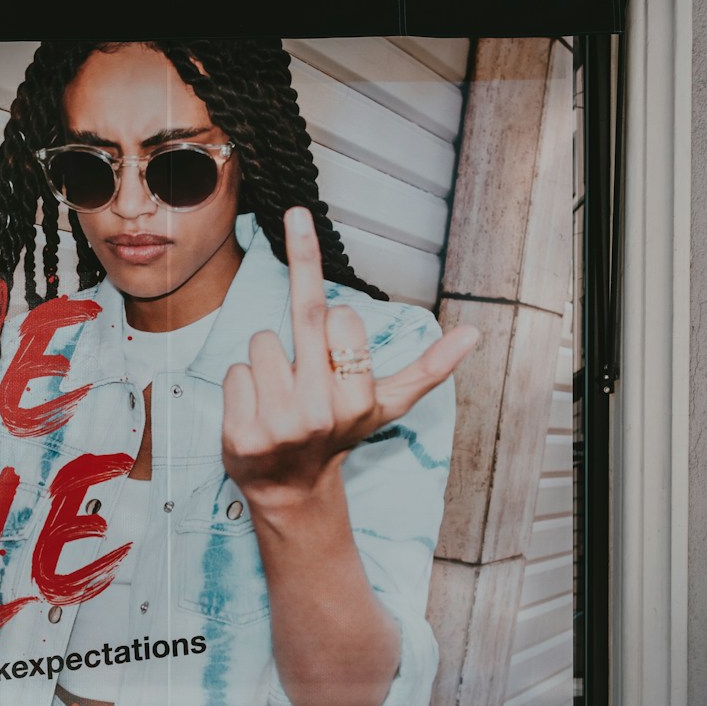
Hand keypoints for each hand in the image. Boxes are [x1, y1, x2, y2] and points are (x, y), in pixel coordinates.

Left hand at [222, 207, 477, 512]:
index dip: (335, 320)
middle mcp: (320, 412)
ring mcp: (278, 425)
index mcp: (357, 399)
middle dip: (300, 259)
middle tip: (297, 214)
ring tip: (280, 393)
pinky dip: (240, 384)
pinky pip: (233, 372)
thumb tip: (473, 334)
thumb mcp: (387, 405)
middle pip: (303, 315)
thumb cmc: (337, 435)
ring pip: (260, 342)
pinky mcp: (240, 435)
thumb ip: (428, 369)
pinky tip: (256, 409)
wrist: (291, 491)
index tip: (336, 338)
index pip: (340, 316)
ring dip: (266, 359)